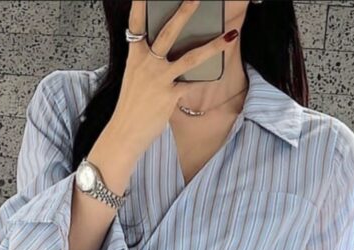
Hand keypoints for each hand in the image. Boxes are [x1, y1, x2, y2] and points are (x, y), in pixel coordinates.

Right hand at [110, 0, 238, 156]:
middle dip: (184, 12)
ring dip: (213, 45)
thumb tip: (169, 54)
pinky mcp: (170, 96)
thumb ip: (149, 62)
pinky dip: (205, 79)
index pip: (136, 25)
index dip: (140, 6)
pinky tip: (219, 72)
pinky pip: (193, 84)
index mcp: (135, 56)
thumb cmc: (130, 106)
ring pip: (190, 58)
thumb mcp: (135, 78)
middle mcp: (147, 64)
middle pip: (168, 33)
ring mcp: (160, 79)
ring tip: (230, 35)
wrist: (124, 133)